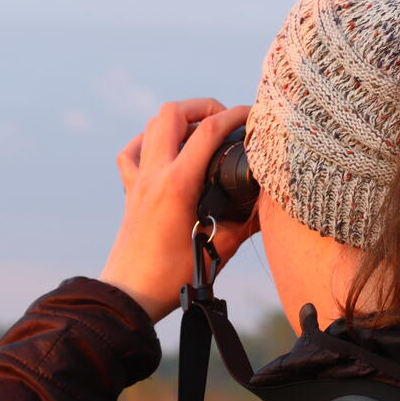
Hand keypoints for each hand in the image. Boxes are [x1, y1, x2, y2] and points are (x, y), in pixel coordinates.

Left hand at [99, 98, 258, 322]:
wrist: (131, 293)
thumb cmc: (173, 277)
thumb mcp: (221, 249)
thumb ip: (247, 221)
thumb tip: (270, 202)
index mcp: (178, 184)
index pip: (209, 130)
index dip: (236, 115)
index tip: (255, 115)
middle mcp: (155, 174)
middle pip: (172, 113)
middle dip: (203, 106)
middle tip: (225, 120)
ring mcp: (138, 180)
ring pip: (151, 126)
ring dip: (178, 120)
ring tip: (201, 132)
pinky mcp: (129, 191)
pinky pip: (132, 151)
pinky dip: (149, 140)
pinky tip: (165, 150)